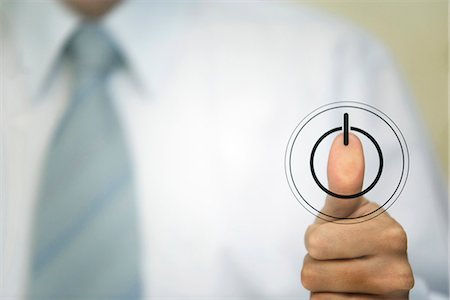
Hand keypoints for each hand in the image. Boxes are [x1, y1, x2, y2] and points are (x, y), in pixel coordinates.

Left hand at [301, 133, 413, 298]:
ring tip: (343, 275)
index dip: (318, 238)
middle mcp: (397, 270)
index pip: (315, 240)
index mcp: (389, 233)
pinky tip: (347, 293)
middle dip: (316, 261)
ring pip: (316, 291)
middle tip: (338, 257)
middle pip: (310, 268)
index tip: (339, 227)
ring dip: (322, 282)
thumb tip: (346, 140)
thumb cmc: (355, 239)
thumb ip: (343, 181)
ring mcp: (388, 299)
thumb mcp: (346, 211)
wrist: (379, 280)